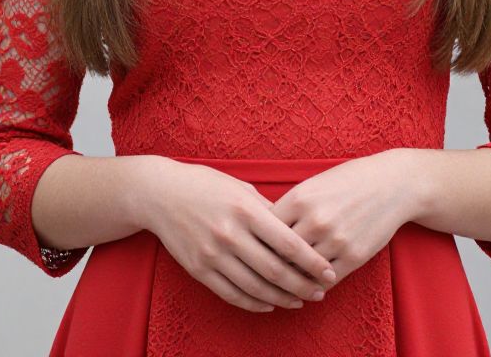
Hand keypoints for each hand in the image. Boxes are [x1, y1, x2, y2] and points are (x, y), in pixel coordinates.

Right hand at [142, 159, 338, 312]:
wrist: (161, 194)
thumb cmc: (207, 185)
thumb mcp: (241, 188)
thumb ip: (268, 210)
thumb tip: (298, 231)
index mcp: (245, 209)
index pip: (287, 242)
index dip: (312, 261)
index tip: (329, 272)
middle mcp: (230, 233)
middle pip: (275, 270)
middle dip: (302, 285)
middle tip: (321, 292)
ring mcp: (213, 254)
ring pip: (255, 287)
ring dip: (282, 298)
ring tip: (300, 301)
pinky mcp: (199, 269)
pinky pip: (232, 294)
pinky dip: (254, 303)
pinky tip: (270, 303)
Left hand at [269, 151, 414, 289]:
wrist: (391, 184)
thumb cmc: (347, 181)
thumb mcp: (313, 184)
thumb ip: (290, 206)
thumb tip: (264, 231)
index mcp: (299, 198)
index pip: (265, 230)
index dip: (258, 243)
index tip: (255, 251)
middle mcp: (315, 220)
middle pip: (280, 254)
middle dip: (271, 265)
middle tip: (265, 275)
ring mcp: (335, 240)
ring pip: (302, 271)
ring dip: (293, 280)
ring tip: (287, 284)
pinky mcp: (354, 256)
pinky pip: (326, 280)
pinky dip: (316, 284)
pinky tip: (312, 283)